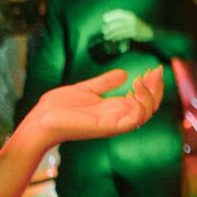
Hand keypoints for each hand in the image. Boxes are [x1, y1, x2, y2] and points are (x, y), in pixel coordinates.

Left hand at [17, 69, 163, 147]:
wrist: (40, 119)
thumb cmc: (57, 108)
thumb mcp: (86, 89)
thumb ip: (104, 83)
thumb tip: (124, 73)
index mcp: (114, 110)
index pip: (143, 101)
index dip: (152, 86)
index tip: (154, 69)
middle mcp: (117, 118)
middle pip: (150, 107)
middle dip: (156, 88)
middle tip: (155, 71)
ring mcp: (114, 124)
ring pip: (146, 114)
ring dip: (150, 95)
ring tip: (142, 80)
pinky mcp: (108, 127)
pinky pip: (134, 120)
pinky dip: (140, 105)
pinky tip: (134, 91)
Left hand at [100, 10, 153, 43]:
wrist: (148, 31)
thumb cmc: (136, 26)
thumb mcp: (130, 19)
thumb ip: (121, 19)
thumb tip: (107, 20)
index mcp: (130, 14)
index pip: (119, 12)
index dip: (111, 15)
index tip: (104, 18)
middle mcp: (131, 19)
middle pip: (117, 22)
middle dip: (109, 27)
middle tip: (104, 31)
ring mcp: (133, 26)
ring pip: (119, 30)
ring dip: (111, 34)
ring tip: (106, 37)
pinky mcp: (134, 33)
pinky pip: (122, 35)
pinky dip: (116, 37)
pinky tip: (113, 39)